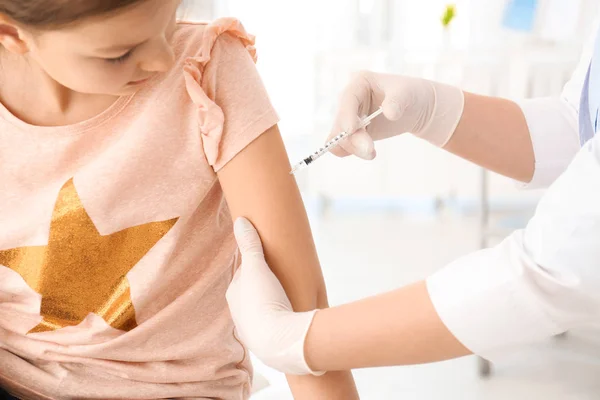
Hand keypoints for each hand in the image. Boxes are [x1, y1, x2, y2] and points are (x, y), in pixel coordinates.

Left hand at [226, 218, 323, 375]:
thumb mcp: (256, 267)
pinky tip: (293, 312)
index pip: (244, 274)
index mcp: (234, 295)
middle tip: (282, 272)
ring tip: (290, 292)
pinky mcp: (270, 341)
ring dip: (273, 301)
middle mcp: (239, 314)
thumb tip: (240, 221)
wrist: (279, 341)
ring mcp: (254, 329)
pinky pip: (275, 323)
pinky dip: (282, 316)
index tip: (269, 256)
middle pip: (253, 292)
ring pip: (264, 309)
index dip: (256, 264)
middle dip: (264, 283)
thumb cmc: (264, 301)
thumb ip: (249, 244)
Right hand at [328, 70, 463, 158]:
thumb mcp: (407, 93)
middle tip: (369, 150)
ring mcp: (350, 117)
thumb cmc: (410, 94)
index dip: (346, 114)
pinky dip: (352, 151)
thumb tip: (389, 113)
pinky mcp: (353, 133)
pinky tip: (367, 153)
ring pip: (340, 136)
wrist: (415, 108)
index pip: (347, 98)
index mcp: (359, 82)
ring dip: (353, 147)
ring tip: (372, 153)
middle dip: (351, 137)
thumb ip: (397, 101)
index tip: (351, 130)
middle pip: (341, 121)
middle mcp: (350, 100)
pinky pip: (344, 145)